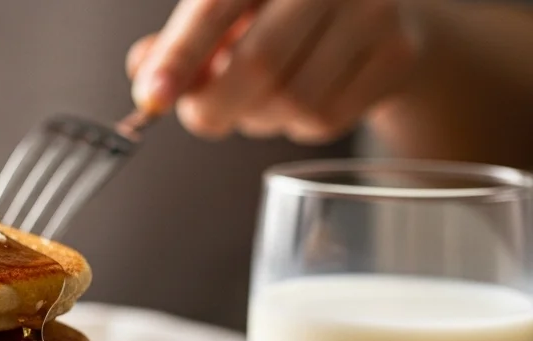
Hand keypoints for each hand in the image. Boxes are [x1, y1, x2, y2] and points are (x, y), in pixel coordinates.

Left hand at [129, 0, 426, 143]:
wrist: (380, 12)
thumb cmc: (282, 16)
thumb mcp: (228, 15)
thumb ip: (181, 43)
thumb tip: (146, 77)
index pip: (215, 7)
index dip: (179, 56)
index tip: (151, 98)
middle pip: (258, 65)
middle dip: (214, 107)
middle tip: (201, 118)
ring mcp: (373, 11)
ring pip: (291, 101)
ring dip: (258, 118)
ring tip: (260, 98)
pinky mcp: (398, 54)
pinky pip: (324, 119)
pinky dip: (295, 126)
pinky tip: (301, 98)